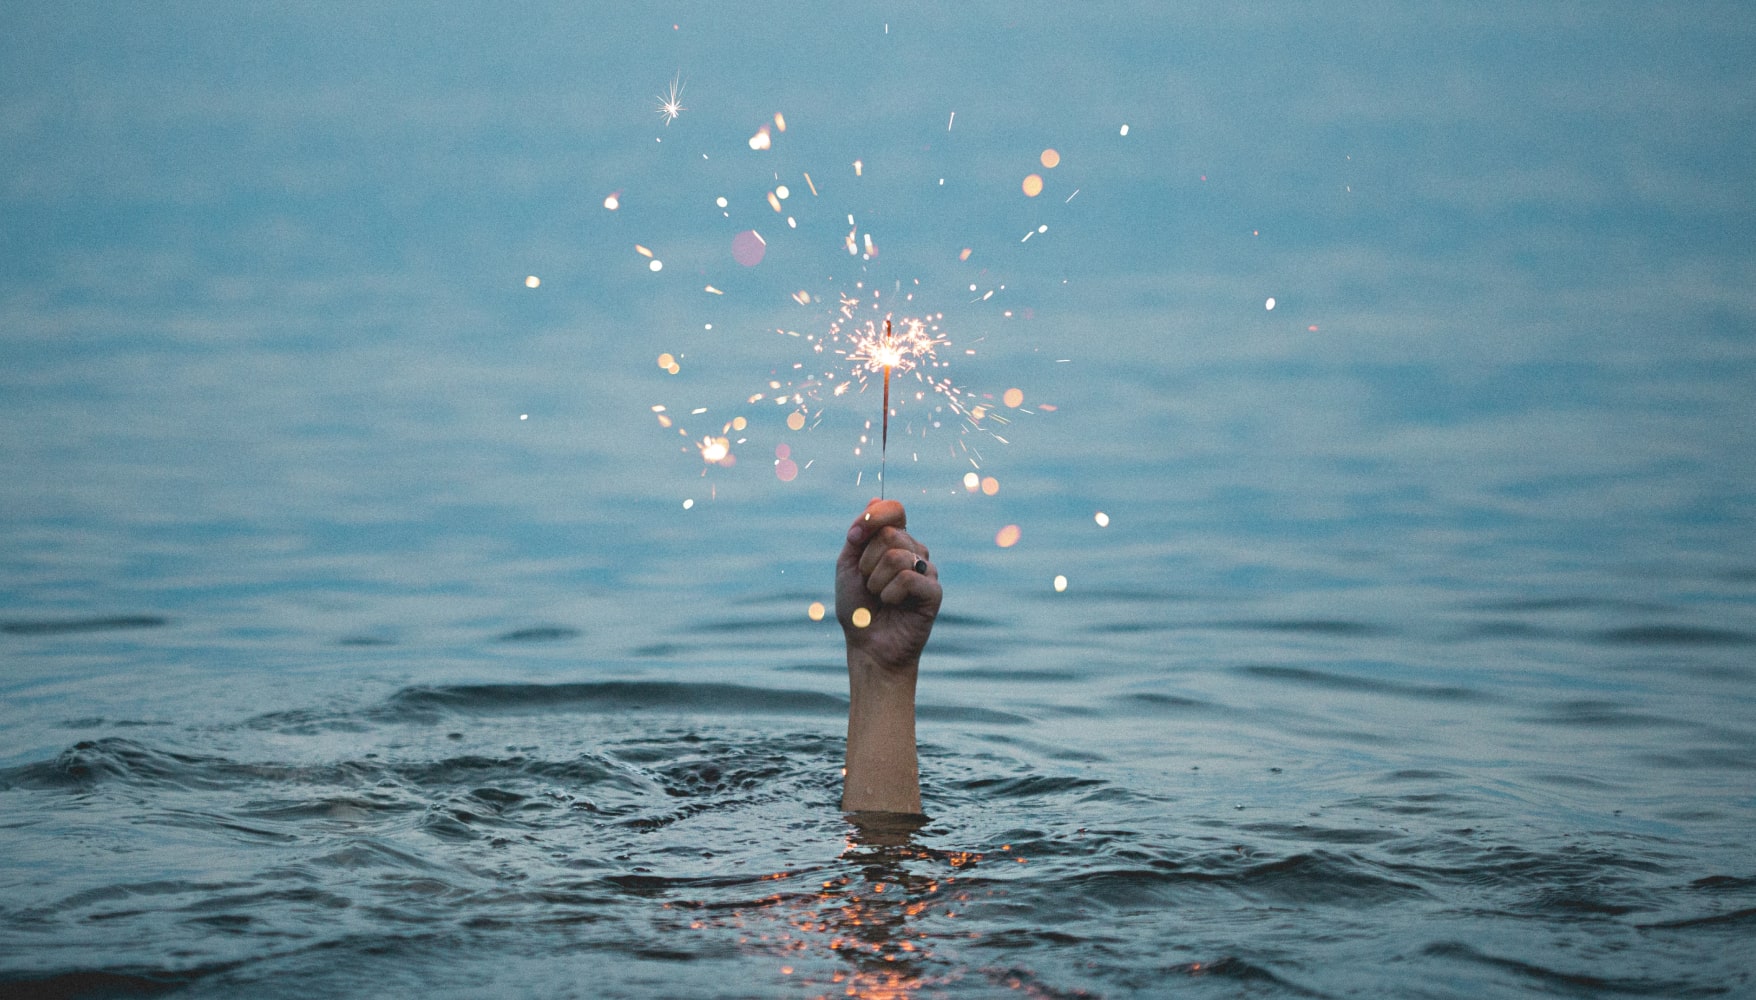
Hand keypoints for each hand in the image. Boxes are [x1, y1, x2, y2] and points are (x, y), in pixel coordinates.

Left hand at [835, 499, 940, 671]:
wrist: (867, 646)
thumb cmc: (857, 608)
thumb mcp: (848, 565)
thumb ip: (860, 534)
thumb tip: (875, 499)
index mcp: (896, 541)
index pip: (894, 508)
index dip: (873, 517)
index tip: (854, 538)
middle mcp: (915, 551)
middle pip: (889, 534)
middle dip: (866, 562)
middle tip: (867, 582)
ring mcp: (927, 571)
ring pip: (897, 556)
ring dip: (876, 581)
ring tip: (879, 596)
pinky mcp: (934, 592)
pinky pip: (908, 578)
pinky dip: (890, 594)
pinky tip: (893, 604)